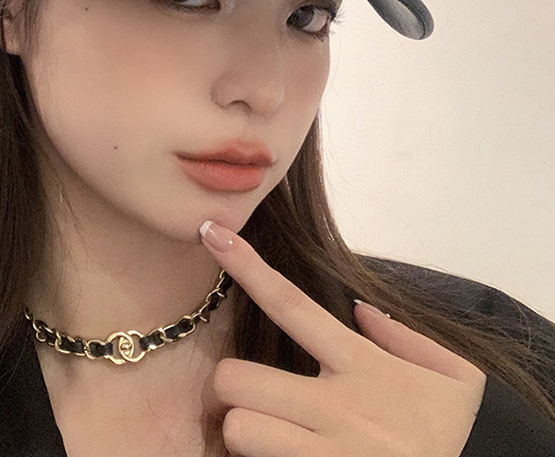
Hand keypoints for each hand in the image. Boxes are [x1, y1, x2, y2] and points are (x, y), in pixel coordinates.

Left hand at [199, 221, 486, 456]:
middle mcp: (337, 407)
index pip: (291, 303)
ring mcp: (326, 453)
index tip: (213, 233)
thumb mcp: (456, 379)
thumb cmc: (452, 438)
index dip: (247, 265)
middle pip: (235, 377)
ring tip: (270, 436)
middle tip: (250, 396)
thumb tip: (360, 309)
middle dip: (231, 386)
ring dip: (245, 432)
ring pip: (239, 428)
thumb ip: (409, 338)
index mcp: (362, 365)